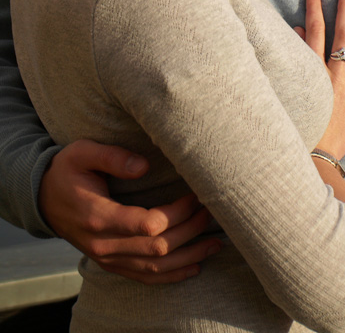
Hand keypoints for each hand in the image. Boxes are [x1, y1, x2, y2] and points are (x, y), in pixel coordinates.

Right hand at [39, 139, 221, 283]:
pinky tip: (194, 266)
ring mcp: (107, 258)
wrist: (43, 198)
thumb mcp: (82, 152)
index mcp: (98, 216)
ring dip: (188, 257)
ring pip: (155, 268)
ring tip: (215, 242)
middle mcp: (103, 244)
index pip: (147, 224)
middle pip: (157, 247)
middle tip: (212, 211)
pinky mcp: (111, 264)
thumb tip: (144, 165)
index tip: (195, 194)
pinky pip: (144, 277)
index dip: (177, 212)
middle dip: (190, 231)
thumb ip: (112, 156)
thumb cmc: (67, 170)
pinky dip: (172, 275)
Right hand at [298, 0, 344, 159]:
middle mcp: (333, 76)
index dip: (314, 11)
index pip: (314, 33)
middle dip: (344, 13)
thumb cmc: (294, 124)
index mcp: (313, 72)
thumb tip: (299, 34)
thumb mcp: (288, 91)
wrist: (311, 156)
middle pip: (341, 37)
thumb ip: (294, 63)